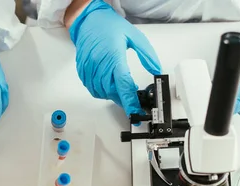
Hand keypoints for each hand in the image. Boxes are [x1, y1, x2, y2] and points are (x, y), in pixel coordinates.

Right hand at [69, 0, 160, 116]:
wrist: (88, 20)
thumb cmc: (109, 26)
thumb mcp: (134, 36)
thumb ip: (147, 55)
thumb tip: (156, 70)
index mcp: (114, 56)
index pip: (123, 84)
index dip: (130, 101)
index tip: (135, 111)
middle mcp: (100, 64)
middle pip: (112, 91)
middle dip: (123, 98)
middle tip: (131, 97)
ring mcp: (89, 68)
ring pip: (101, 92)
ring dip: (112, 95)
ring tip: (119, 88)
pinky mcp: (83, 71)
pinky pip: (92, 89)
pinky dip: (101, 92)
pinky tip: (107, 85)